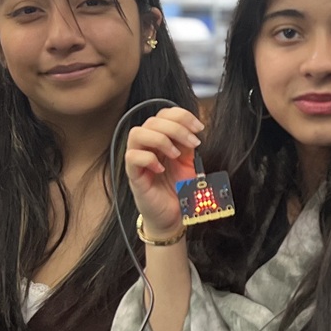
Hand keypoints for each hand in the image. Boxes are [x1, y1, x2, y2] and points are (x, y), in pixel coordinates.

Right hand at [123, 107, 202, 237]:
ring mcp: (139, 160)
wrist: (174, 217)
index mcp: (162, 139)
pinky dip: (148, 159)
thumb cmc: (179, 190)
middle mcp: (148, 146)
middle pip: (152, 120)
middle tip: (193, 142)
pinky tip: (161, 169)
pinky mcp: (134, 176)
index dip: (181, 115)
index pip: (164, 114)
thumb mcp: (190, 163)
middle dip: (176, 127)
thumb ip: (190, 144)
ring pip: (137, 134)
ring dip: (160, 139)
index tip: (199, 128)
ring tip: (175, 154)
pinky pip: (131, 158)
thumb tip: (194, 128)